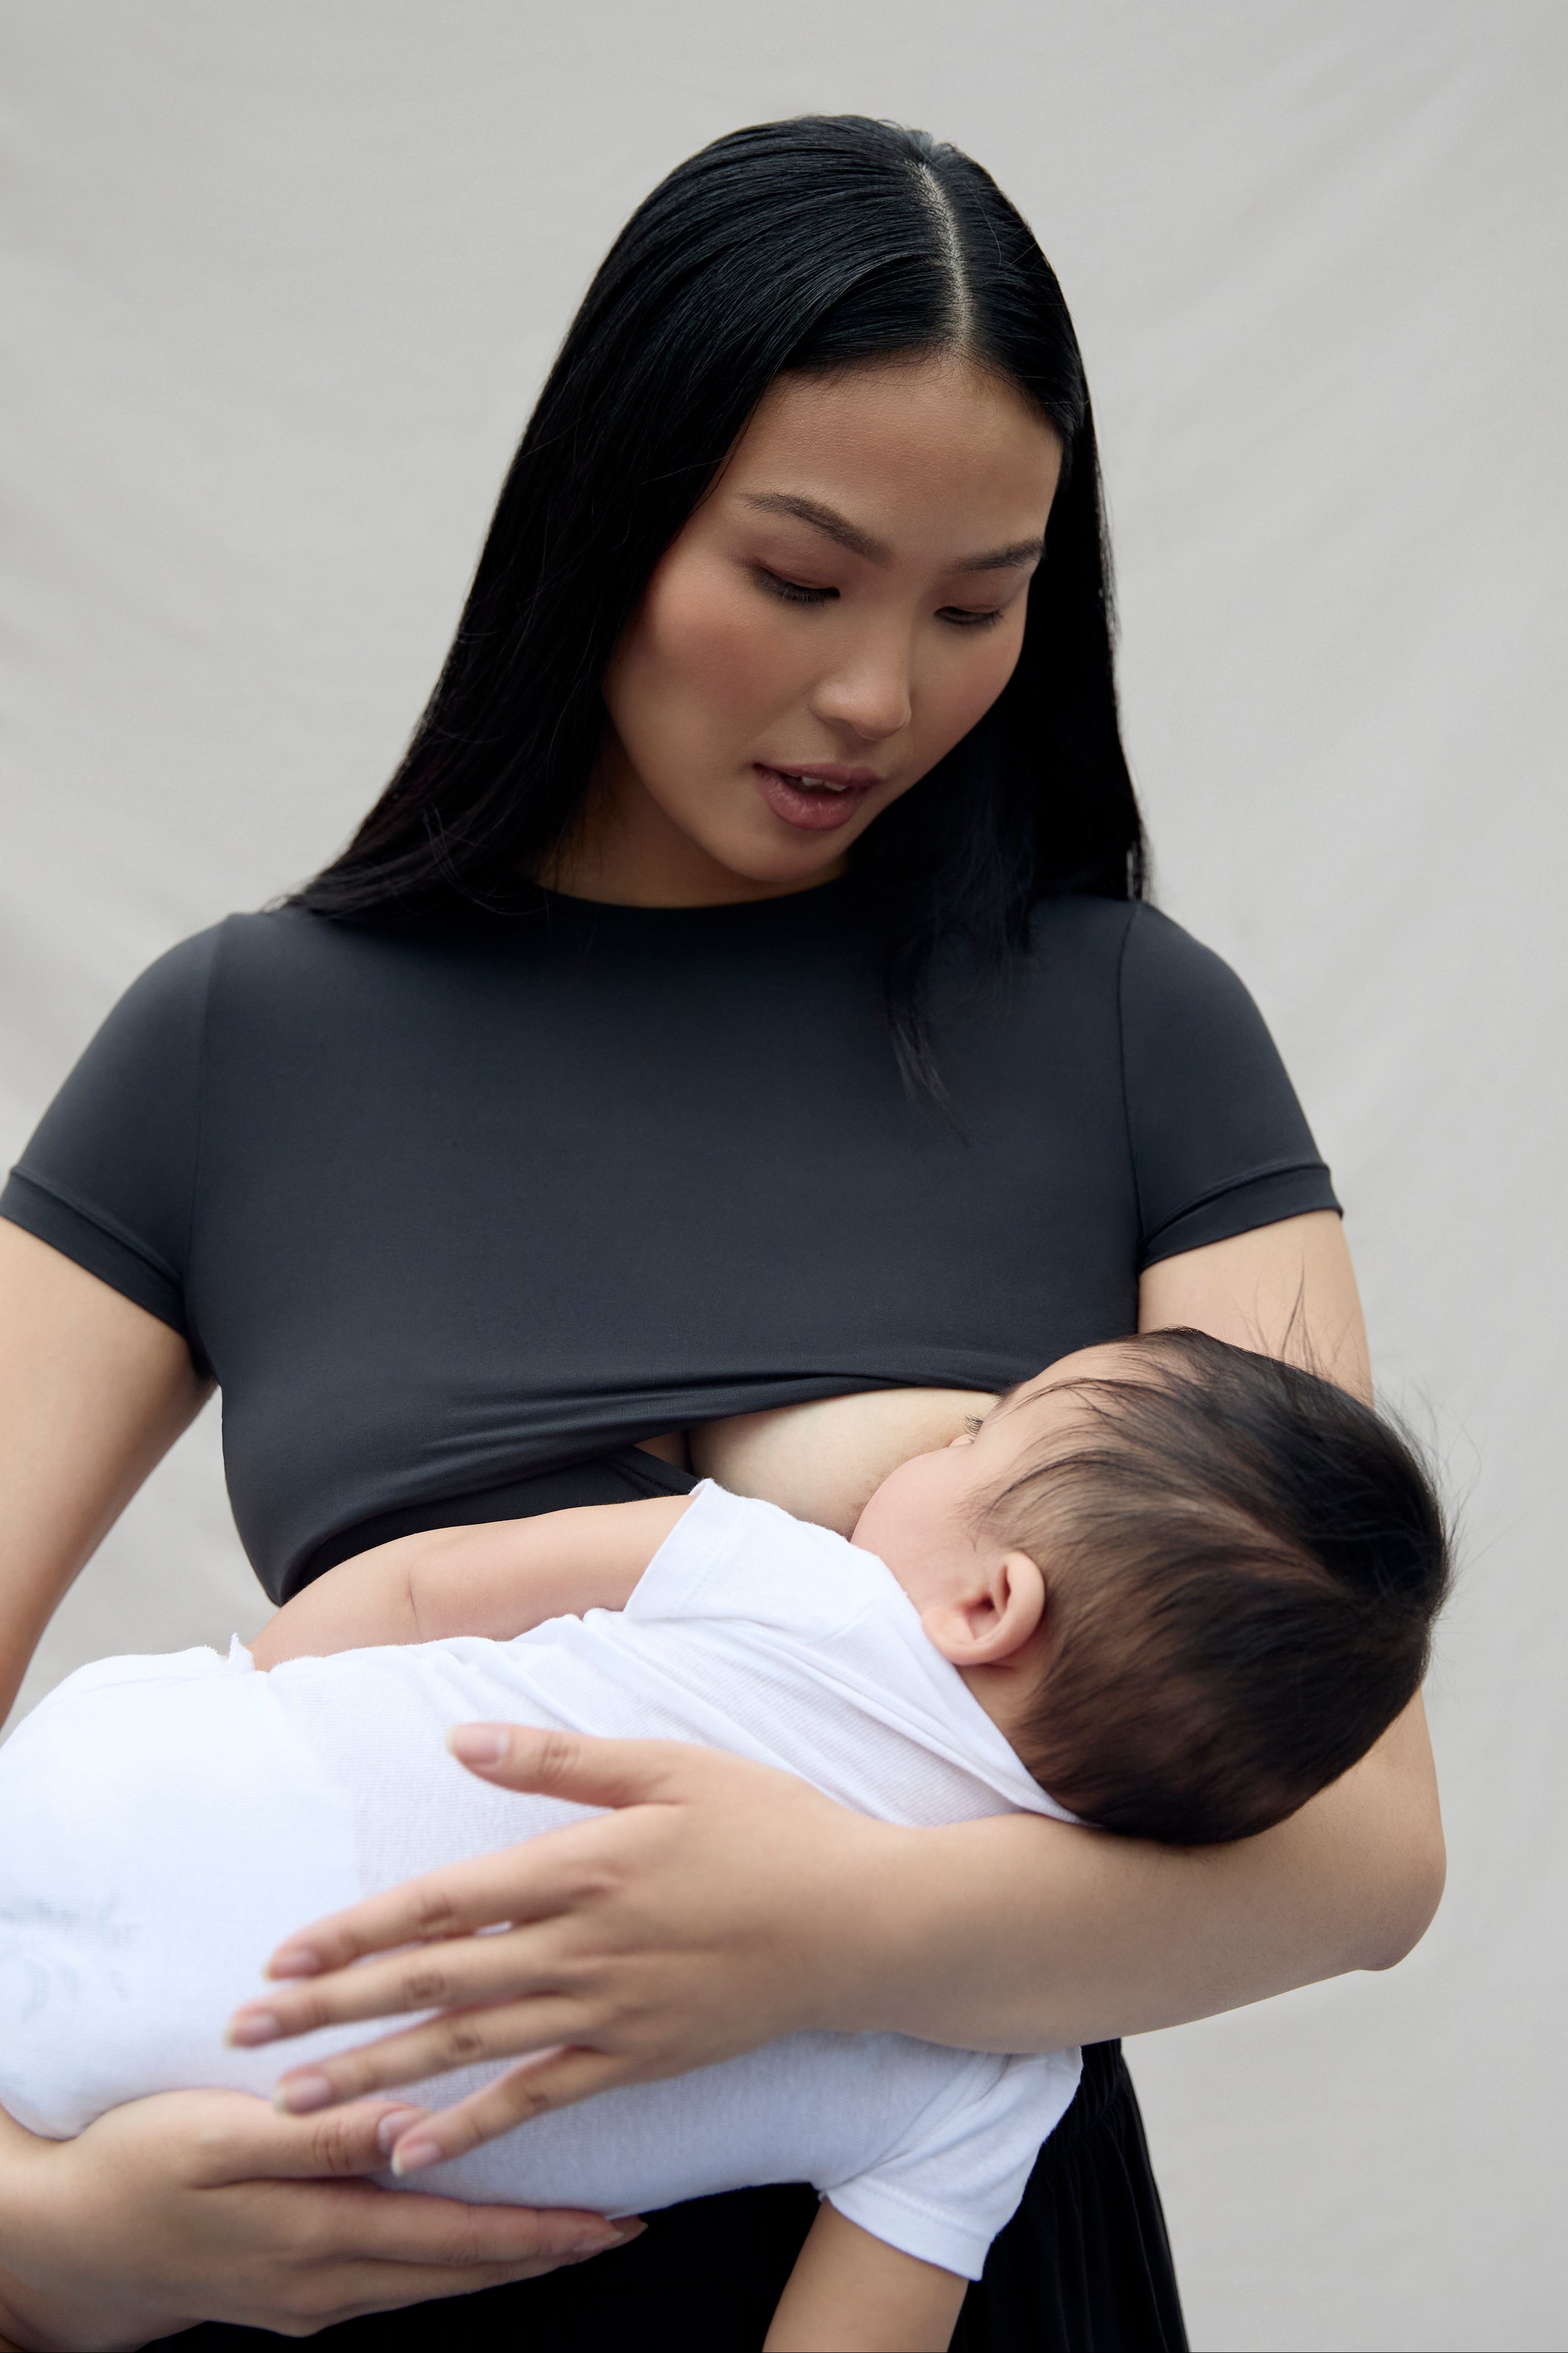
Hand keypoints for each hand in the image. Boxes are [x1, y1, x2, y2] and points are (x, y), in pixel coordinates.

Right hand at [0, 2086, 636, 2347]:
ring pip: (431, 2283)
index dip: (536, 2234)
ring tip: (566, 2235)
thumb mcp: (220, 2140)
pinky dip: (445, 2262)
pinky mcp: (292, 2295)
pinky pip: (393, 2283)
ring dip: (500, 2259)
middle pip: (458, 2272)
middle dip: (543, 2253)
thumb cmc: (139, 2168)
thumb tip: (405, 2122)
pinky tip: (465, 2242)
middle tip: (618, 2231)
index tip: (606, 2222)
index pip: (455, 2242)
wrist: (66, 2244)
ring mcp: (309, 2298)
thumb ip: (318, 2134)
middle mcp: (326, 2282)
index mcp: (319, 2236)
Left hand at [228, 1728, 900, 2177]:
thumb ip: (558, 1758)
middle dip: (329, 2011)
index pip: (439, 1902)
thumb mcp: (667, 1763)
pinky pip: (539, 2101)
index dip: (352, 1931)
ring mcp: (606, 2012)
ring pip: (468, 2049)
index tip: (279, 1956)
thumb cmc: (766, 1824)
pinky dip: (471, 2131)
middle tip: (243, 2037)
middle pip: (431, 1983)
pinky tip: (410, 2153)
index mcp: (578, 1865)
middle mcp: (578, 1946)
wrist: (859, 1921)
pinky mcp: (636, 2059)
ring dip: (373, 2077)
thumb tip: (459, 1737)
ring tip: (295, 2107)